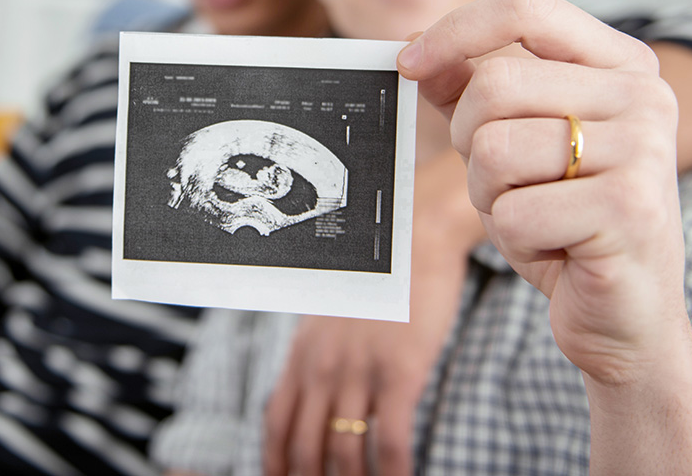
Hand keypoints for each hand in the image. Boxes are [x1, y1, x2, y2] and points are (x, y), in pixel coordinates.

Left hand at [263, 150, 479, 475]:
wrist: (416, 238)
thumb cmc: (382, 275)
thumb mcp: (333, 312)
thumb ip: (321, 352)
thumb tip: (318, 390)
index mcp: (304, 352)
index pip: (276, 424)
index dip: (275, 464)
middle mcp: (324, 366)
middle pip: (304, 448)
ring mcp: (359, 370)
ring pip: (343, 454)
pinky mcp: (398, 372)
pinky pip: (388, 441)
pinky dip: (392, 473)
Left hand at [397, 0, 691, 472]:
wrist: (629, 314)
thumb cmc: (568, 218)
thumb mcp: (518, 141)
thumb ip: (472, 89)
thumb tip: (412, 48)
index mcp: (622, 63)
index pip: (526, 8)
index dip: (455, 31)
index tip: (407, 63)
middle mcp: (644, 95)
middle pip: (495, 86)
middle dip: (469, 143)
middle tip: (504, 182)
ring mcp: (644, 150)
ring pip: (494, 150)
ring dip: (492, 197)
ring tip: (537, 217)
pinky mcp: (629, 210)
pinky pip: (512, 213)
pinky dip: (515, 241)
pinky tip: (557, 251)